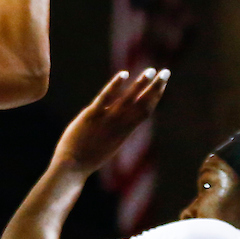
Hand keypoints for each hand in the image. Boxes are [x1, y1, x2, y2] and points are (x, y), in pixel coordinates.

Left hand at [52, 68, 169, 174]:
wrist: (73, 168)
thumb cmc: (86, 159)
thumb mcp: (106, 146)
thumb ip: (113, 133)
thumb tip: (117, 126)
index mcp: (124, 132)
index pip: (145, 111)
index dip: (154, 97)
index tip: (162, 85)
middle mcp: (119, 125)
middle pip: (143, 103)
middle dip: (156, 87)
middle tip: (166, 72)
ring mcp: (106, 120)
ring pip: (128, 100)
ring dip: (141, 84)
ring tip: (152, 70)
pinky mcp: (91, 116)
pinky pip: (105, 98)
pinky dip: (115, 86)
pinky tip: (124, 74)